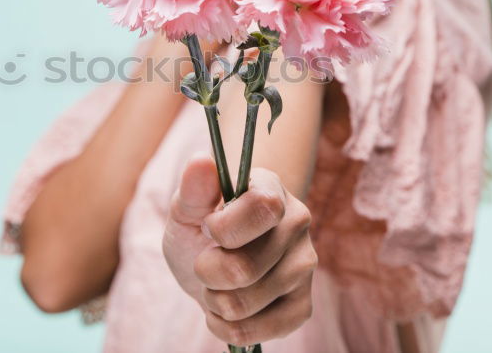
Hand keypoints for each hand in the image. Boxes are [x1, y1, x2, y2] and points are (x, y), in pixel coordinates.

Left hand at [163, 156, 317, 345]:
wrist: (214, 263)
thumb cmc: (201, 229)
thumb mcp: (187, 209)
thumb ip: (193, 189)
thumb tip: (201, 160)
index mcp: (272, 189)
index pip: (263, 207)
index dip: (226, 228)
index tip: (208, 229)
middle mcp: (298, 224)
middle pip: (244, 268)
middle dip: (206, 272)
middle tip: (204, 263)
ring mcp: (305, 266)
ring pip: (245, 304)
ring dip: (214, 301)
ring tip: (216, 285)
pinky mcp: (303, 305)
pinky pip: (261, 331)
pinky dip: (229, 327)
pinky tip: (226, 311)